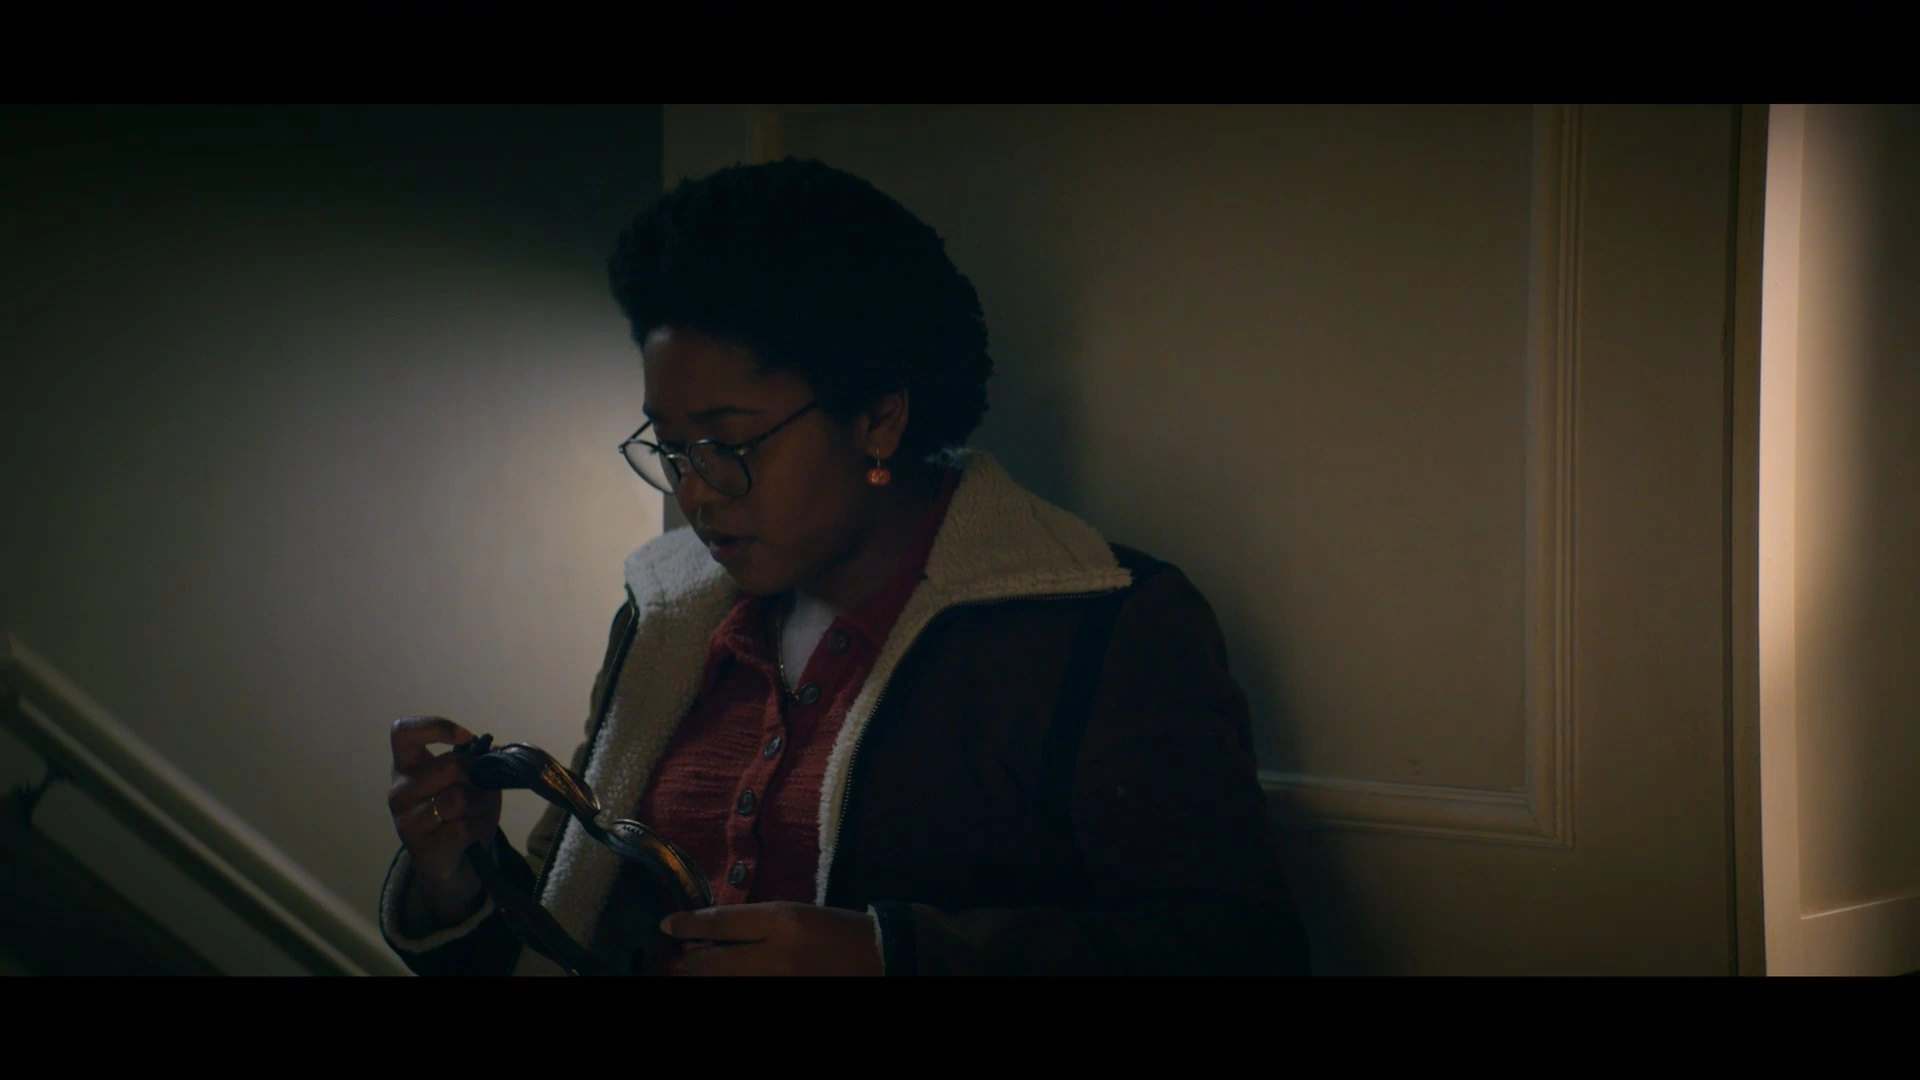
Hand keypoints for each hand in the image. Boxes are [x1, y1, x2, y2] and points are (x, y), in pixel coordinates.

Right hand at [388, 716, 501, 928]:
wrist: (455, 864)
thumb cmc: (463, 814)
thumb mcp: (474, 782)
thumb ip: (478, 763)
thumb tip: (491, 753)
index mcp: (408, 766)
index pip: (403, 732)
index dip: (436, 727)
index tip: (465, 737)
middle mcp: (399, 789)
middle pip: (450, 765)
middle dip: (476, 777)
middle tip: (478, 793)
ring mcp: (404, 819)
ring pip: (458, 797)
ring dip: (479, 805)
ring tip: (474, 815)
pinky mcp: (419, 846)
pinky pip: (462, 827)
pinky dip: (477, 829)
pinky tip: (470, 836)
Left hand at [658, 902, 883, 976]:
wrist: (878, 957)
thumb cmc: (836, 928)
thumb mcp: (795, 913)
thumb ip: (756, 923)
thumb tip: (716, 932)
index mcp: (781, 921)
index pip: (721, 923)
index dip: (688, 924)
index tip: (666, 925)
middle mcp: (775, 955)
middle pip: (715, 962)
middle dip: (692, 961)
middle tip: (679, 958)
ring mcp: (780, 983)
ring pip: (727, 982)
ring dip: (709, 976)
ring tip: (696, 970)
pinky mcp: (785, 1000)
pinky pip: (748, 993)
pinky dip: (734, 985)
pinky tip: (727, 980)